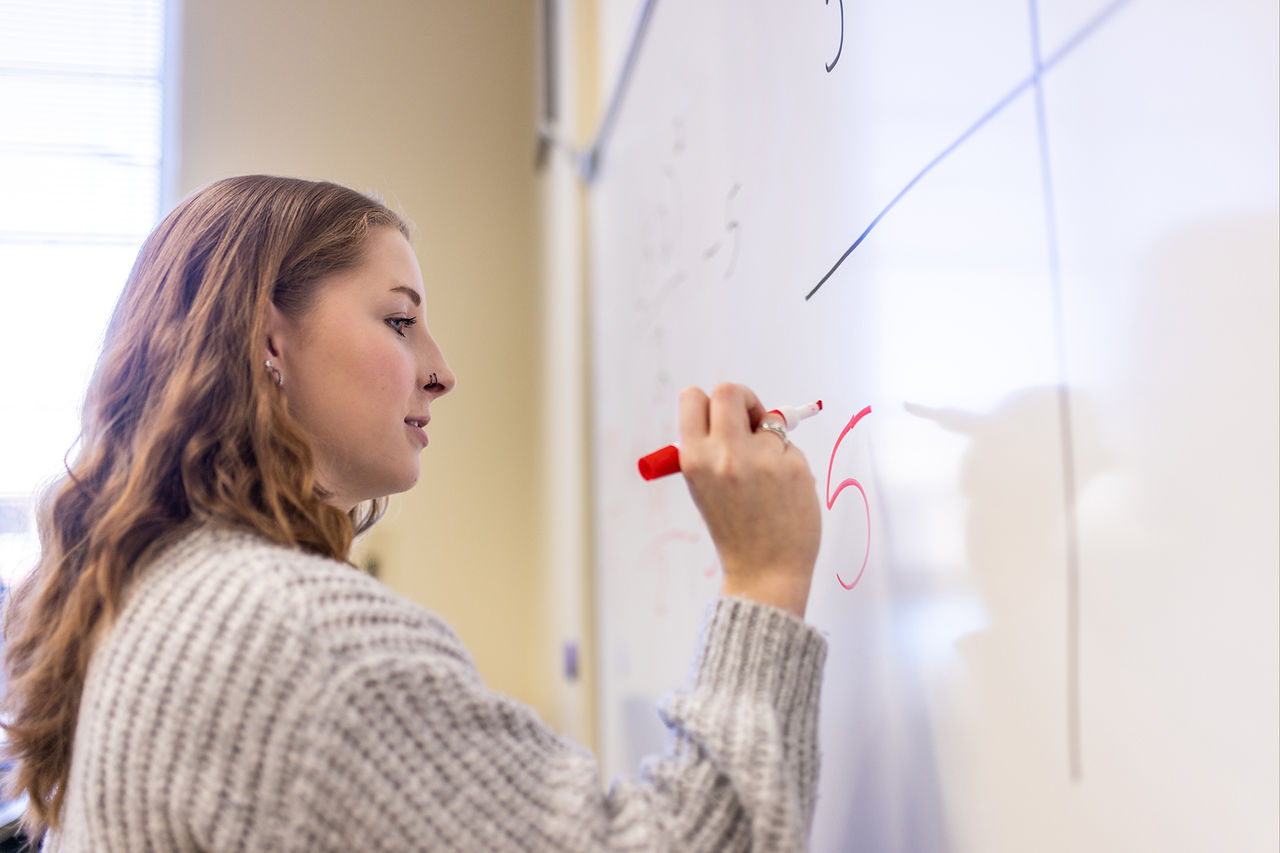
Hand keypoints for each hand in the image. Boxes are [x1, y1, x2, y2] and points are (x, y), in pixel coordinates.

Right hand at [677, 383, 821, 617]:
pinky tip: (783, 491)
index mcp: (694, 459)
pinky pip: (790, 446)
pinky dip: (788, 461)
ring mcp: (760, 460)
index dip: (711, 403)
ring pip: (769, 420)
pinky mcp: (792, 467)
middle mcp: (724, 455)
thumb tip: (734, 411)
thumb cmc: (736, 528)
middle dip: (744, 400)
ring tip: (768, 475)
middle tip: (754, 423)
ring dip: (771, 439)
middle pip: (729, 391)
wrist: (765, 571)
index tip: (726, 418)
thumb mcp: (704, 487)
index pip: (693, 398)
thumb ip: (711, 449)